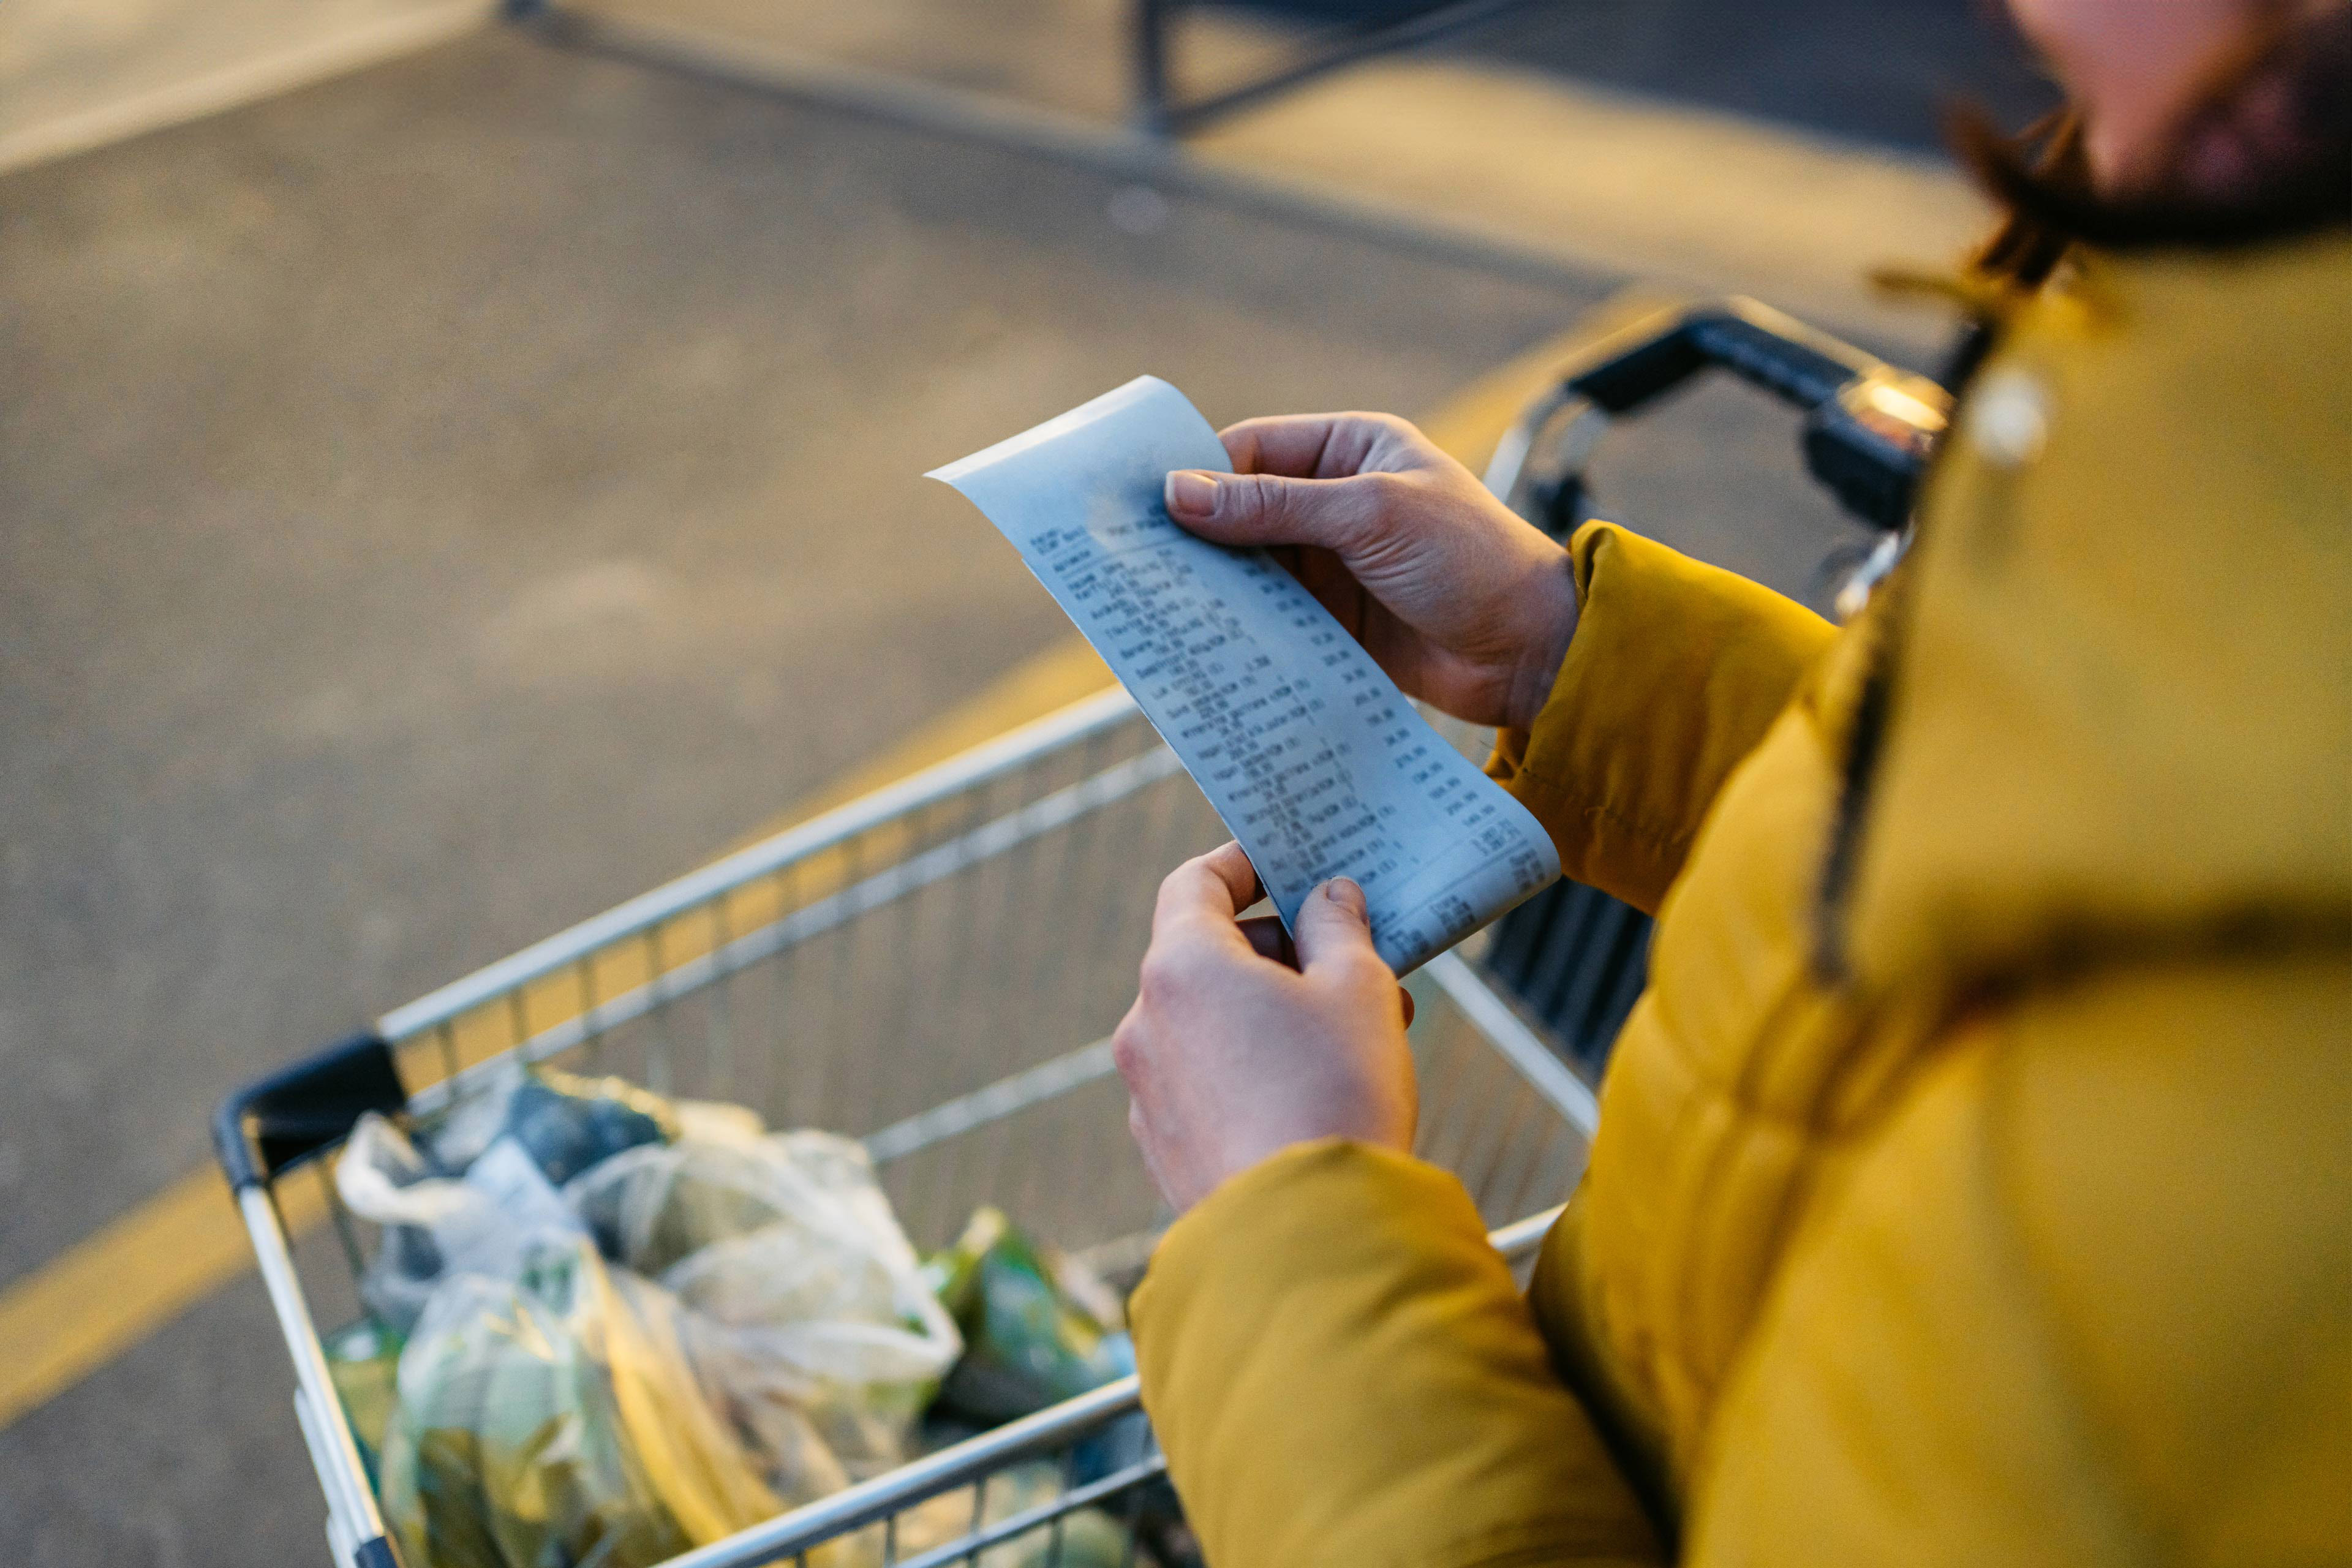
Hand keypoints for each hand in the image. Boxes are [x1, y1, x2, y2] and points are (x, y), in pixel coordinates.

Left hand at [1114, 842, 1416, 1214]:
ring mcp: (1146, 1093)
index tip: (1285, 865)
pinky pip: (1206, 1084)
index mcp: (1181, 968)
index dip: (1243, 865)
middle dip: (1282, 952)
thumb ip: (1339, 929)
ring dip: (1274, 1014)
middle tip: (1355, 964)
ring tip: (1357, 1036)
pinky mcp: (1163, 1151)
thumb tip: (1329, 899)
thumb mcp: (1358, 991)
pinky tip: (1316, 1095)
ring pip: (1211, 1026)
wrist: (1307, 1244)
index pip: (1195, 883)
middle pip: (1205, 956)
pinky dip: (1253, 1070)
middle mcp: (1145, 1025)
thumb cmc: (1334, 1098)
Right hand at [1165, 412, 1576, 730]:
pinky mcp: (1336, 622)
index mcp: (1352, 450)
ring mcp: (1335, 565)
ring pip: (1252, 570)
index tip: (1145, 507)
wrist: (1534, 652)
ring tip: (1157, 606)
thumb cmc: (1472, 560)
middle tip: (1135, 562)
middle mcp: (1338, 503)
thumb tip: (1180, 493)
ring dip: (1215, 588)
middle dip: (1196, 538)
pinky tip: (1204, 642)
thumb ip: (1274, 507)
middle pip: (1243, 512)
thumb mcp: (1369, 516)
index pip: (1253, 451)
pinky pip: (1274, 619)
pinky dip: (1242, 629)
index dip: (1199, 476)